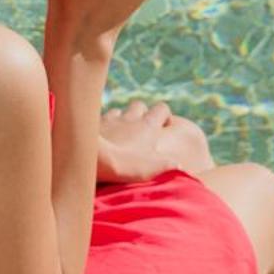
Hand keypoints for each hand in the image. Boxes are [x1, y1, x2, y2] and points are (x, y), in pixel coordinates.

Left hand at [97, 100, 214, 183]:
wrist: (94, 159)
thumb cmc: (126, 165)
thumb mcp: (153, 169)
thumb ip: (168, 165)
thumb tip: (180, 165)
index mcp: (148, 125)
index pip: (161, 108)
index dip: (163, 115)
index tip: (163, 127)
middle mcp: (130, 117)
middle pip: (139, 105)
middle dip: (141, 113)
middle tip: (140, 130)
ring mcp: (110, 119)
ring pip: (118, 111)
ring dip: (120, 119)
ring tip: (120, 134)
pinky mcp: (93, 124)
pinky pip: (99, 119)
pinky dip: (102, 125)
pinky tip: (100, 137)